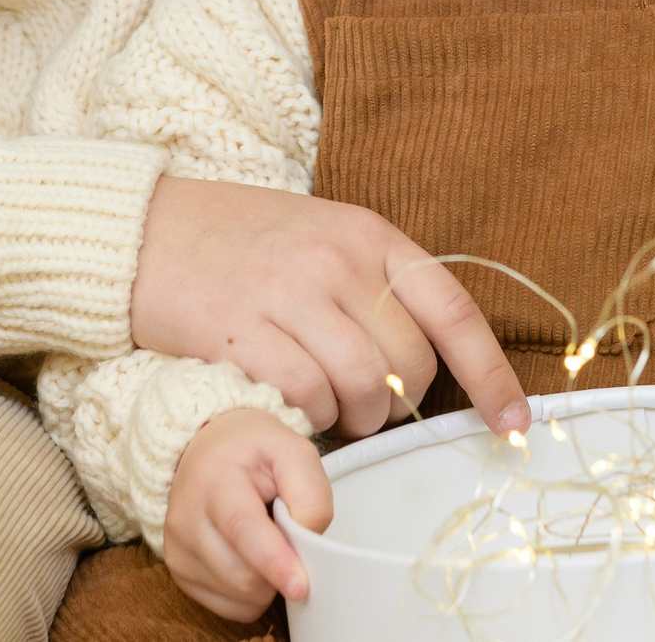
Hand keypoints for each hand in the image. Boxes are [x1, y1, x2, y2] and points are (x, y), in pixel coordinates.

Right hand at [132, 176, 529, 439]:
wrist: (141, 229)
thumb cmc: (237, 241)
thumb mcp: (319, 236)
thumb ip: (372, 284)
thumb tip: (427, 358)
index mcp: (366, 232)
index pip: (450, 308)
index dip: (490, 374)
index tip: (513, 425)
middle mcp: (335, 258)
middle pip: (408, 363)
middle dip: (397, 404)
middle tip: (364, 407)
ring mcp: (288, 291)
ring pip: (362, 387)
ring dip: (353, 418)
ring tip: (326, 410)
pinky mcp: (242, 330)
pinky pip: (305, 396)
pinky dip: (306, 417)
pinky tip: (287, 403)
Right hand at [164, 409, 332, 620]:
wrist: (208, 451)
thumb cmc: (254, 453)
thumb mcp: (293, 451)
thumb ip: (311, 494)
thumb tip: (307, 543)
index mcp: (214, 480)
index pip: (242, 528)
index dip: (273, 561)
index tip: (300, 586)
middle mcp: (186, 518)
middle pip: (243, 575)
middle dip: (280, 570)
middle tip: (287, 536)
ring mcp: (178, 549)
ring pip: (239, 597)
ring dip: (267, 582)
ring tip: (265, 541)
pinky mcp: (179, 573)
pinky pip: (231, 607)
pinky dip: (252, 595)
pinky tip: (250, 560)